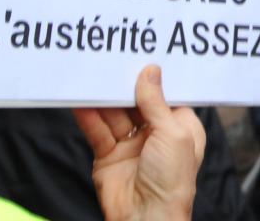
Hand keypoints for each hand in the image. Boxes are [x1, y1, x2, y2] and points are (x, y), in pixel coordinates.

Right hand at [75, 65, 206, 220]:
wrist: (145, 220)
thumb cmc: (172, 181)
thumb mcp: (172, 134)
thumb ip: (156, 102)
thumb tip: (151, 71)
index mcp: (180, 127)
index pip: (166, 95)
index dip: (155, 78)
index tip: (142, 55)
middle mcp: (156, 134)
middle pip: (137, 101)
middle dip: (124, 85)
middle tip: (112, 61)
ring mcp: (131, 145)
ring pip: (114, 114)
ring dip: (103, 98)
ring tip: (92, 76)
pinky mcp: (108, 156)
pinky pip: (97, 131)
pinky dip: (88, 116)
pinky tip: (80, 100)